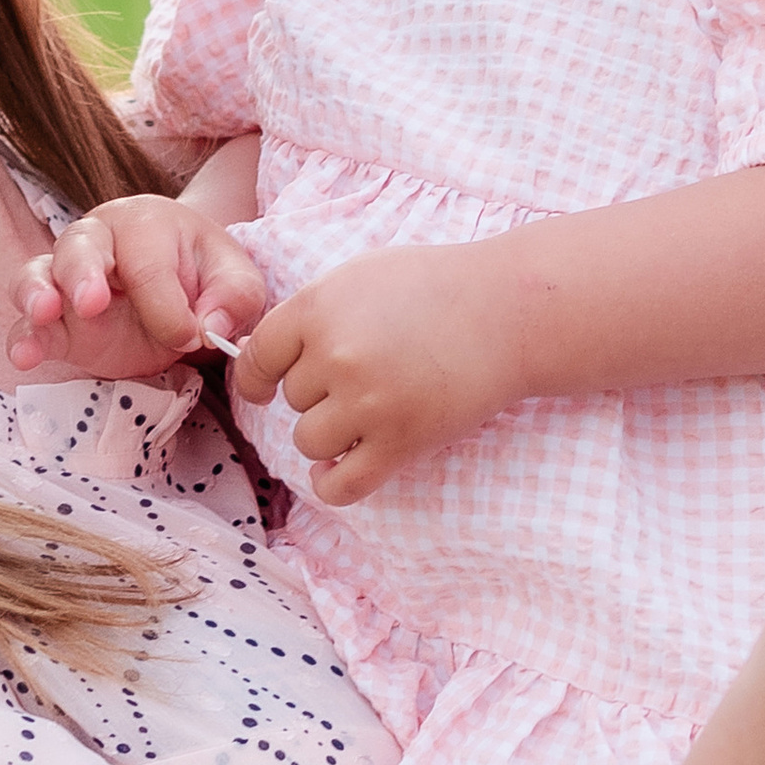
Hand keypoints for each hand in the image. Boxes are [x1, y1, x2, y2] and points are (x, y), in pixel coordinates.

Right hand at [7, 192, 269, 383]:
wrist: (184, 286)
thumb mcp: (238, 282)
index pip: (147, 264)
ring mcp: (68, 279)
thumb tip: (210, 326)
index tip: (190, 337)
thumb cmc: (206, 276)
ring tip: (43, 313)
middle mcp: (98, 240)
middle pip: (80, 245)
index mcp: (145, 222)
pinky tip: (25, 357)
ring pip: (40, 274)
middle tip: (92, 303)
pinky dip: (23, 338)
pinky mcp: (56, 321)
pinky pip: (28, 324)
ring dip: (38, 293)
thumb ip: (235, 297)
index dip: (167, 308)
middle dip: (83, 273)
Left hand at [235, 243, 527, 504]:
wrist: (508, 312)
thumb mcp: (357, 278)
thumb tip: (264, 361)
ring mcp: (368, 404)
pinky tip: (339, 469)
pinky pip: (340, 485)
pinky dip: (332, 484)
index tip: (266, 387)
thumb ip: (310, 315)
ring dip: (330, 434)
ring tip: (367, 411)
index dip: (258, 377)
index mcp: (318, 309)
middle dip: (320, 393)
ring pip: (310, 442)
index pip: (256, 360)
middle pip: (293, 401)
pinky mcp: (401, 443)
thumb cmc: (434, 287)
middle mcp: (337, 357)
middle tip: (366, 373)